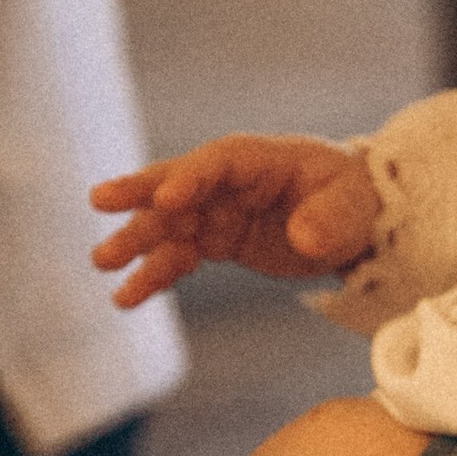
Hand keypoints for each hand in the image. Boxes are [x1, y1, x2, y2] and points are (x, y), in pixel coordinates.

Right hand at [89, 135, 377, 307]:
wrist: (358, 220)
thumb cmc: (355, 198)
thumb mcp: (353, 205)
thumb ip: (330, 218)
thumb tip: (304, 237)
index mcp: (258, 158)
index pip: (216, 163)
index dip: (190, 177)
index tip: (164, 197)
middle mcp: (228, 182)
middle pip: (177, 184)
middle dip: (139, 193)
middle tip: (99, 201)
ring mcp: (217, 212)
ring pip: (169, 225)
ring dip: (137, 242)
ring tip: (102, 263)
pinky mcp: (216, 241)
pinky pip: (179, 256)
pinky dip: (155, 275)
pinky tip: (126, 297)